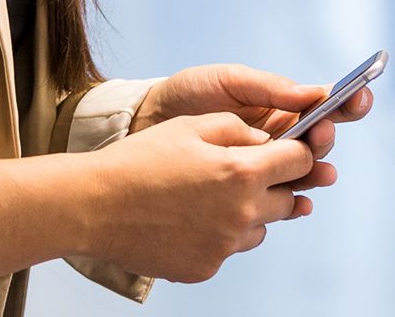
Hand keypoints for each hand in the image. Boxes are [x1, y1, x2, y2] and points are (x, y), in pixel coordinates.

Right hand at [77, 112, 316, 282]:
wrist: (95, 206)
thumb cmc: (138, 161)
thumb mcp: (188, 126)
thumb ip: (235, 129)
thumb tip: (264, 141)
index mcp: (241, 173)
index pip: (299, 161)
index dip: (296, 151)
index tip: (286, 150)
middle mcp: (241, 214)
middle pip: (289, 200)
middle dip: (275, 184)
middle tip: (242, 174)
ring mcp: (225, 247)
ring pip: (260, 228)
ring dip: (247, 212)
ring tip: (206, 197)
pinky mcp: (207, 268)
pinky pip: (228, 249)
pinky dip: (217, 234)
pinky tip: (186, 219)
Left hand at [132, 62, 373, 192]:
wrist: (148, 124)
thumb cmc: (188, 95)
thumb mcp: (226, 81)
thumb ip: (268, 88)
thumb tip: (312, 93)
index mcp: (280, 106)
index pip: (324, 106)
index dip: (346, 102)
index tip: (359, 97)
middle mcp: (280, 137)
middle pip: (318, 144)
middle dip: (325, 139)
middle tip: (320, 134)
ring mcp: (266, 166)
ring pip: (303, 174)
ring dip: (316, 174)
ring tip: (320, 174)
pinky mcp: (248, 191)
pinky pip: (279, 200)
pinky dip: (293, 203)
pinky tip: (300, 204)